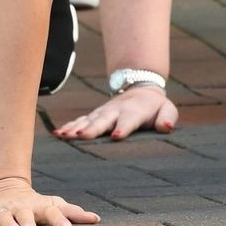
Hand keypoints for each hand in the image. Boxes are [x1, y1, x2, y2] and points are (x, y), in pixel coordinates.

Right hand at [0, 179, 100, 225]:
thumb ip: (72, 213)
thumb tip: (97, 219)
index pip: (51, 211)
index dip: (59, 218)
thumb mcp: (52, 206)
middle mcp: (20, 207)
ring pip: (3, 215)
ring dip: (8, 221)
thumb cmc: (33, 203)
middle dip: (28, 220)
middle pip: (25, 213)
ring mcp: (1, 208)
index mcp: (38, 207)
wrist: (1, 187)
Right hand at [53, 84, 178, 140]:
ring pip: (88, 120)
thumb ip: (168, 118)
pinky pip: (80, 120)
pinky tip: (58, 133)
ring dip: (75, 128)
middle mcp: (115, 111)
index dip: (123, 127)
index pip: (129, 120)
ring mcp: (102, 113)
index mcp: (134, 112)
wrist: (140, 88)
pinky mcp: (94, 115)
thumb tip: (166, 127)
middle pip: (103, 120)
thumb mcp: (167, 109)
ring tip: (63, 136)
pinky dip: (69, 126)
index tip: (116, 136)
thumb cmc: (155, 106)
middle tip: (81, 136)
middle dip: (92, 128)